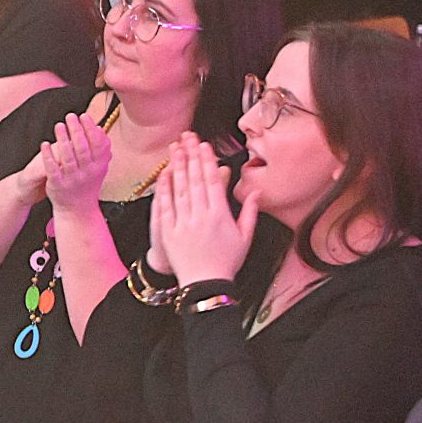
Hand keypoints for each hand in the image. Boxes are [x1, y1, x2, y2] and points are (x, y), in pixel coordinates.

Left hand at [39, 111, 113, 212]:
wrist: (77, 209)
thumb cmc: (87, 184)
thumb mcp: (99, 168)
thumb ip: (101, 150)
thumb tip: (100, 129)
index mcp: (99, 166)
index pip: (97, 144)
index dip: (90, 129)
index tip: (84, 116)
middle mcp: (87, 172)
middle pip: (83, 148)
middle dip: (76, 130)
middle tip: (70, 116)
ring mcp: (73, 179)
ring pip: (68, 156)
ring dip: (63, 139)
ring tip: (58, 125)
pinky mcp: (58, 185)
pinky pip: (53, 168)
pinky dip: (48, 155)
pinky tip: (44, 144)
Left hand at [150, 135, 253, 283]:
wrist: (205, 284)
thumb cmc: (226, 262)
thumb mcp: (245, 237)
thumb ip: (250, 212)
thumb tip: (257, 191)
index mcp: (220, 215)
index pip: (212, 181)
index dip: (208, 161)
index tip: (205, 146)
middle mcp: (200, 216)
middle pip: (195, 180)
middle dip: (192, 156)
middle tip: (189, 138)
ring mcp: (183, 223)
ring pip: (180, 189)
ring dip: (178, 166)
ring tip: (177, 149)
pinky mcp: (169, 231)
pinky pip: (166, 205)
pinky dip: (165, 188)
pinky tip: (164, 174)